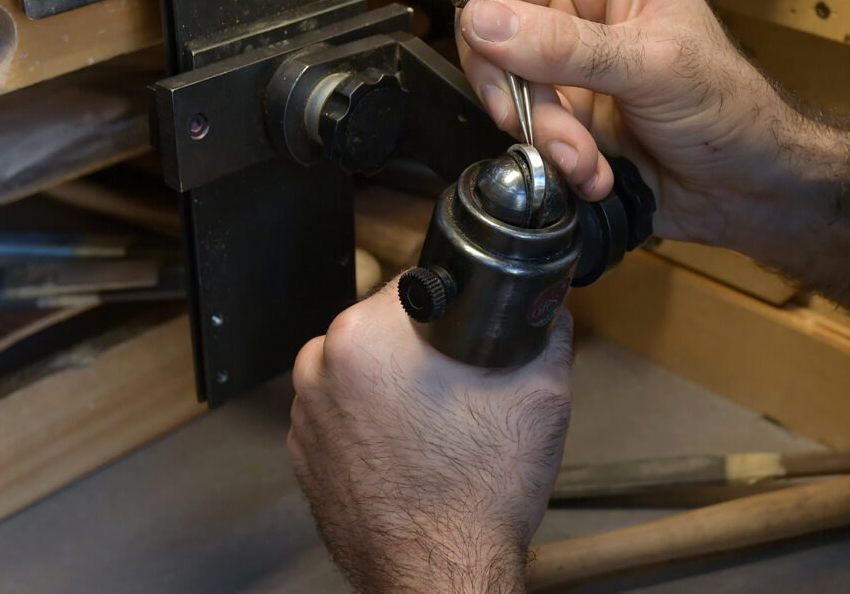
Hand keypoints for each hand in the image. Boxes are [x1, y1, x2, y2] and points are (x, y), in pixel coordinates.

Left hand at [288, 279, 572, 593]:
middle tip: (459, 384)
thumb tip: (547, 304)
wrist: (441, 576)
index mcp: (365, 335)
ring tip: (433, 421)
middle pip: (383, 327)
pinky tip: (406, 446)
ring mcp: (304, 412)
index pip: (413, 285)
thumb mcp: (541, 392)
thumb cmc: (481, 490)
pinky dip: (368, 419)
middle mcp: (320, 365)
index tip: (469, 334)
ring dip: (391, 381)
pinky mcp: (303, 451)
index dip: (452, 305)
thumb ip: (545, 330)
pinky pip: (342, 410)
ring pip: (361, 368)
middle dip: (420, 346)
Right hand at [447, 0, 800, 247]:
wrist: (742, 185)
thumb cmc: (727, 102)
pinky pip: (522, 120)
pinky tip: (586, 167)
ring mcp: (563, 58)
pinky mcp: (559, 111)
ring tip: (574, 150)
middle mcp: (577, 0)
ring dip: (531, 118)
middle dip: (499, 58)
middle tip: (516, 100)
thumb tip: (482, 21)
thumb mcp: (651, 62)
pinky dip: (548, 149)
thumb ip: (564, 45)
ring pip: (500, 69)